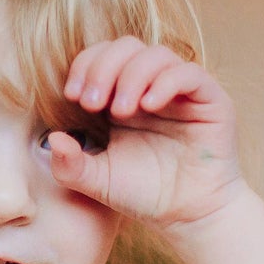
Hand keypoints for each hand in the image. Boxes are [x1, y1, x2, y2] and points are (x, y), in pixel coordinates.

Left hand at [51, 36, 243, 234]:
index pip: (102, 56)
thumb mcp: (97, 180)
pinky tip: (149, 106)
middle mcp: (151, 86)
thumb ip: (70, 164)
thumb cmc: (143, 194)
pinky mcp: (210, 101)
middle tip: (91, 103)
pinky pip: (189, 74)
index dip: (85, 67)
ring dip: (131, 76)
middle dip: (103, 68)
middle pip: (126, 47)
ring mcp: (181, 91)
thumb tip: (54, 138)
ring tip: (121, 111)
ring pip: (156, 55)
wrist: (186, 217)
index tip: (73, 96)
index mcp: (121, 95)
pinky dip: (166, 83)